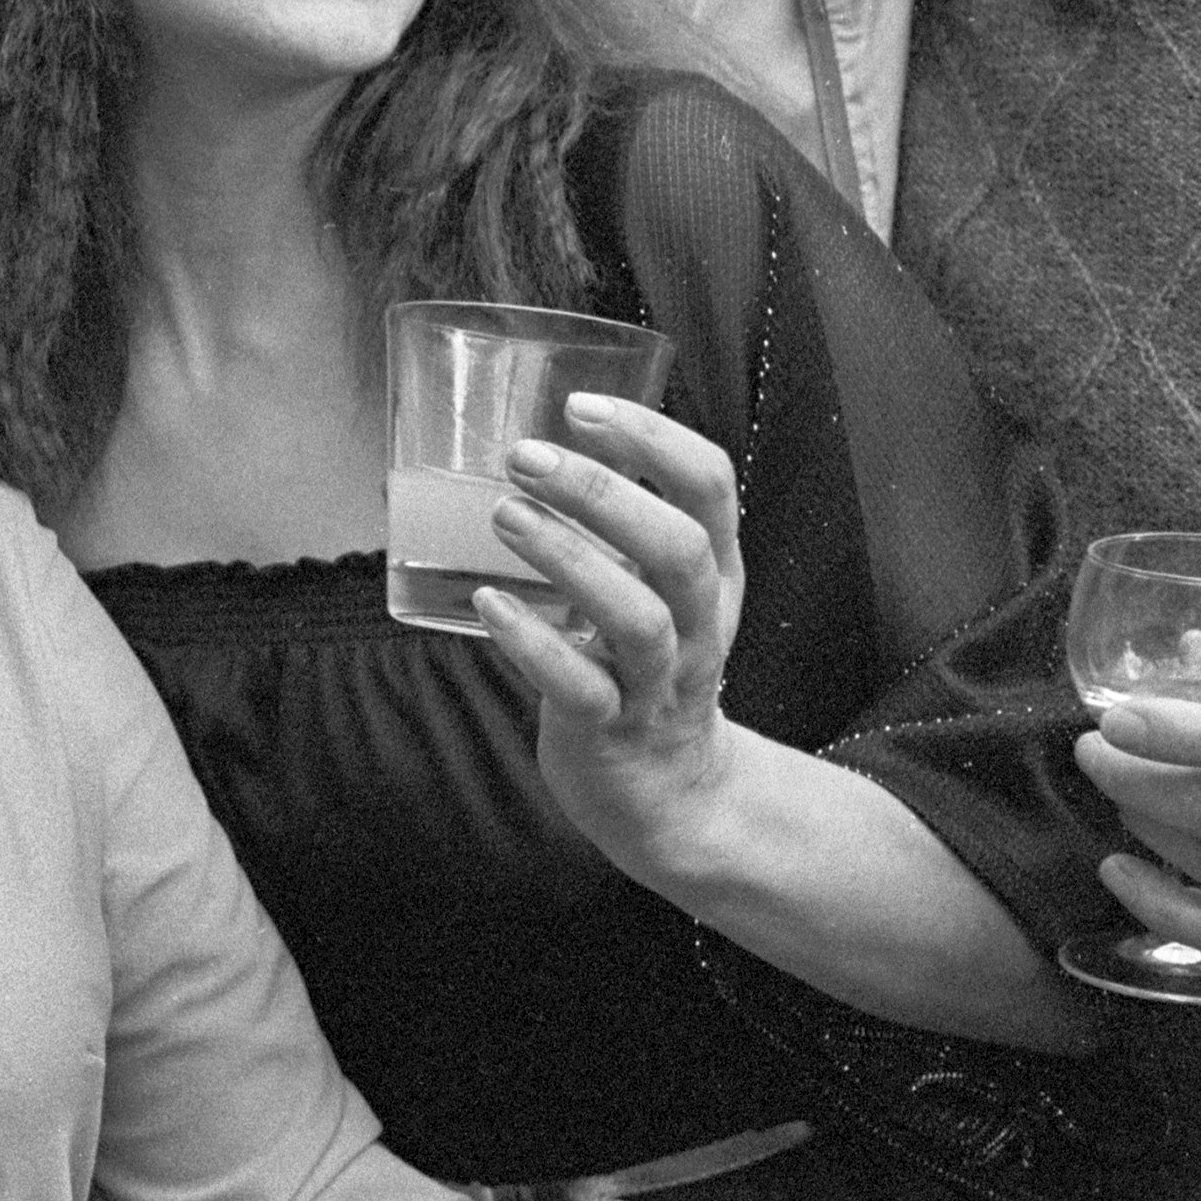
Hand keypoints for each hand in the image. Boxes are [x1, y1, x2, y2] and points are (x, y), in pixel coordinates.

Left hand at [473, 394, 743, 866]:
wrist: (669, 795)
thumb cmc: (643, 668)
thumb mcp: (654, 592)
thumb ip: (617, 530)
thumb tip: (536, 447)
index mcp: (713, 574)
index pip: (711, 487)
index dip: (654, 439)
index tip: (581, 405)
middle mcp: (698, 623)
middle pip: (679, 547)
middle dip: (605, 494)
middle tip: (524, 456)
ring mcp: (659, 681)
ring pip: (638, 617)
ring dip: (568, 560)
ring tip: (504, 515)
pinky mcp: (612, 732)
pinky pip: (581, 688)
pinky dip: (533, 645)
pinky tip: (487, 605)